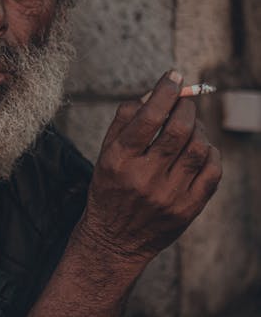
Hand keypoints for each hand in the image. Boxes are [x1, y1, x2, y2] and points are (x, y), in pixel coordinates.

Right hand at [79, 71, 221, 263]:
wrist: (114, 240)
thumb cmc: (109, 190)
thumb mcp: (105, 154)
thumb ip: (124, 121)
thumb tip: (151, 93)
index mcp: (119, 161)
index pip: (149, 116)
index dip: (166, 91)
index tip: (174, 76)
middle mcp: (144, 178)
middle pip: (179, 129)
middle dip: (186, 106)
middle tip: (184, 100)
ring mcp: (169, 196)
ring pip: (199, 148)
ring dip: (199, 128)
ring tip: (190, 125)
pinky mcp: (188, 209)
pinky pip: (212, 172)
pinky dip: (211, 152)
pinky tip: (200, 149)